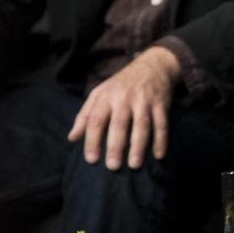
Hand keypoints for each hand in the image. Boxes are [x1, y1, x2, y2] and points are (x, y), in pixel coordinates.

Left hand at [68, 46, 179, 169]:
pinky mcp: (161, 103)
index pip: (96, 120)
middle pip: (119, 124)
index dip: (92, 140)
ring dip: (139, 145)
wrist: (152, 66)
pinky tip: (159, 155)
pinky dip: (161, 140)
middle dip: (116, 146)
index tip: (91, 160)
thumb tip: (72, 138)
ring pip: (142, 125)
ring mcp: (145, 100)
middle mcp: (125, 97)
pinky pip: (162, 124)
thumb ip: (85, 115)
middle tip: (113, 166)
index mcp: (106, 96)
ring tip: (134, 165)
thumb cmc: (121, 85)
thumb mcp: (99, 94)